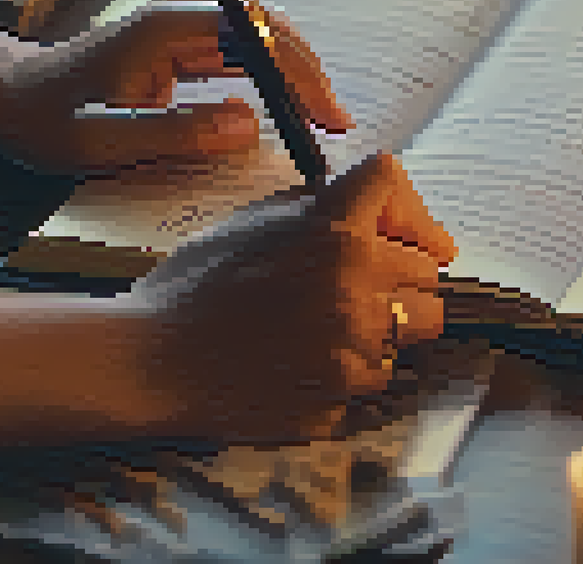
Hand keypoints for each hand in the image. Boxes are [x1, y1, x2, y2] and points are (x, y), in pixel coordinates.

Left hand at [9, 1, 352, 174]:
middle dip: (308, 74)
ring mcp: (182, 21)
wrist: (9, 96)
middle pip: (266, 29)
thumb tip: (249, 124)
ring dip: (296, 75)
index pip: (253, 35)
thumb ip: (175, 133)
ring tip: (325, 120)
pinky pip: (241, 52)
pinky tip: (292, 109)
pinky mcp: (182, 39)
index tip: (324, 115)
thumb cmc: (46, 120)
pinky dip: (272, 78)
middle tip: (337, 124)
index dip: (298, 74)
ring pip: (261, 38)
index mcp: (163, 25)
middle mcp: (179, 10)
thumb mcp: (101, 141)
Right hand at [125, 154, 456, 443]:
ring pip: (419, 327)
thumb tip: (370, 204)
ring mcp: (356, 351)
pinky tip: (316, 359)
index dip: (399, 201)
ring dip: (393, 321)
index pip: (393, 183)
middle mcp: (357, 288)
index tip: (395, 224)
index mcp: (332, 231)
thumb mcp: (251, 221)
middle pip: (428, 267)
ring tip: (343, 321)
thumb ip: (316, 206)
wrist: (153, 363)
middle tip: (367, 277)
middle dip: (402, 267)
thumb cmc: (194, 287)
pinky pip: (383, 377)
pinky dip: (361, 367)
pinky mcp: (346, 399)